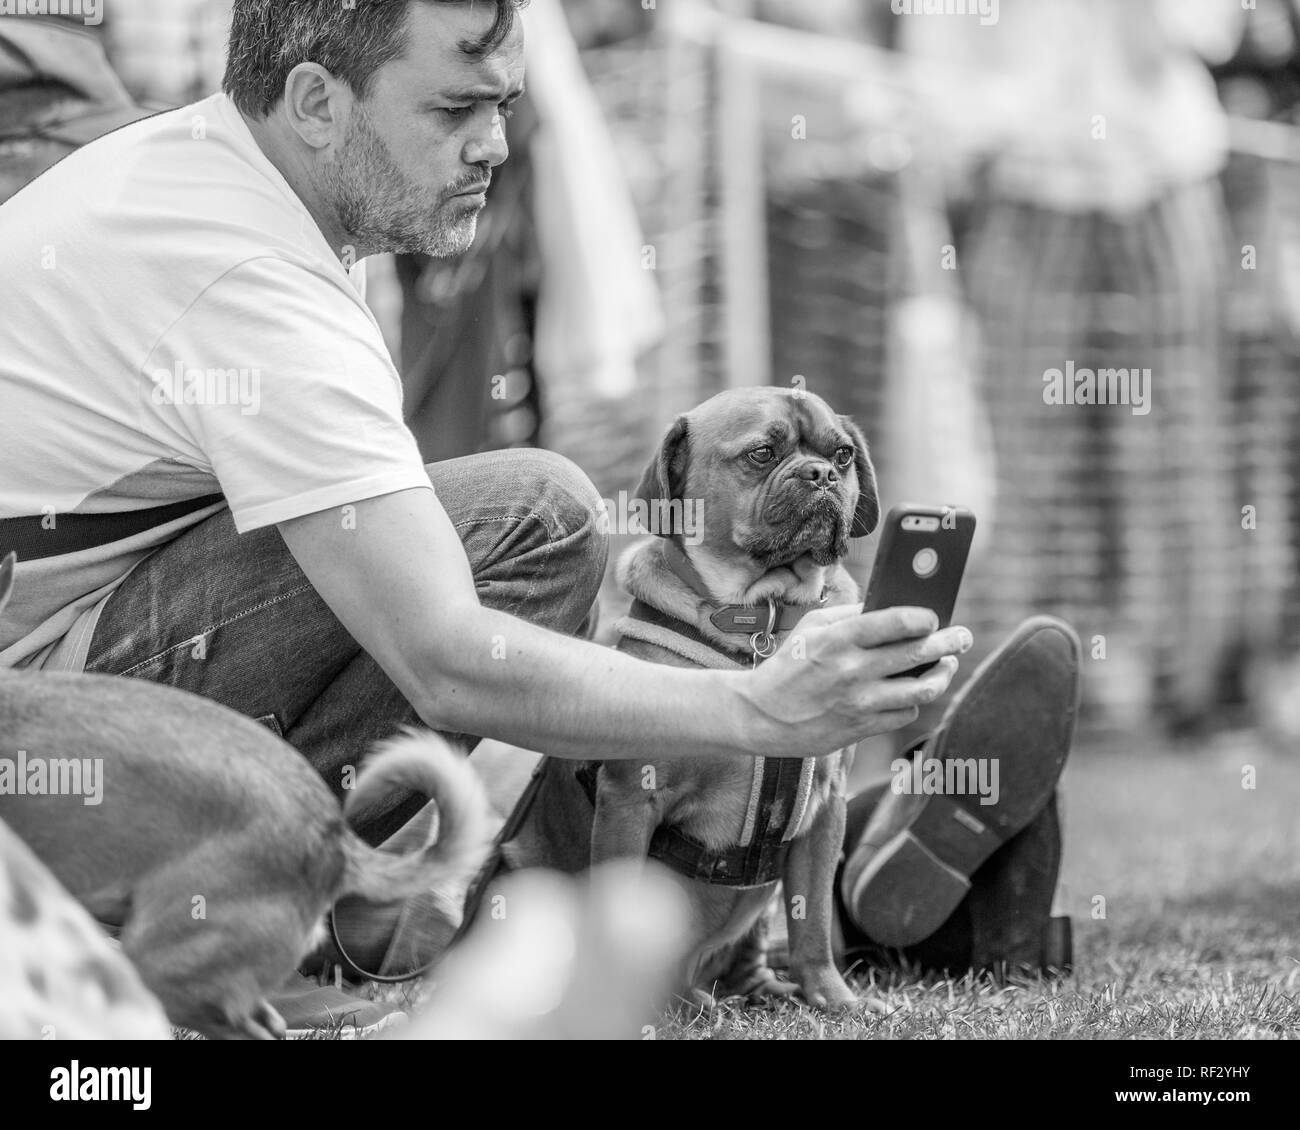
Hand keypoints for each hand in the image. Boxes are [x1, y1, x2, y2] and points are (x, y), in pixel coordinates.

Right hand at [739, 606, 971, 755]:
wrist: (760, 716)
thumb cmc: (787, 666)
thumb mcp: (810, 628)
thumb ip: (849, 615)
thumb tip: (890, 606)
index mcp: (838, 639)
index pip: (895, 622)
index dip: (924, 618)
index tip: (933, 616)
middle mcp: (852, 671)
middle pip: (917, 653)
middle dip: (949, 642)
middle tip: (962, 636)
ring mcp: (859, 702)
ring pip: (921, 689)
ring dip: (942, 675)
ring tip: (946, 665)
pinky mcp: (861, 728)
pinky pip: (905, 714)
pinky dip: (914, 701)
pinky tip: (913, 691)